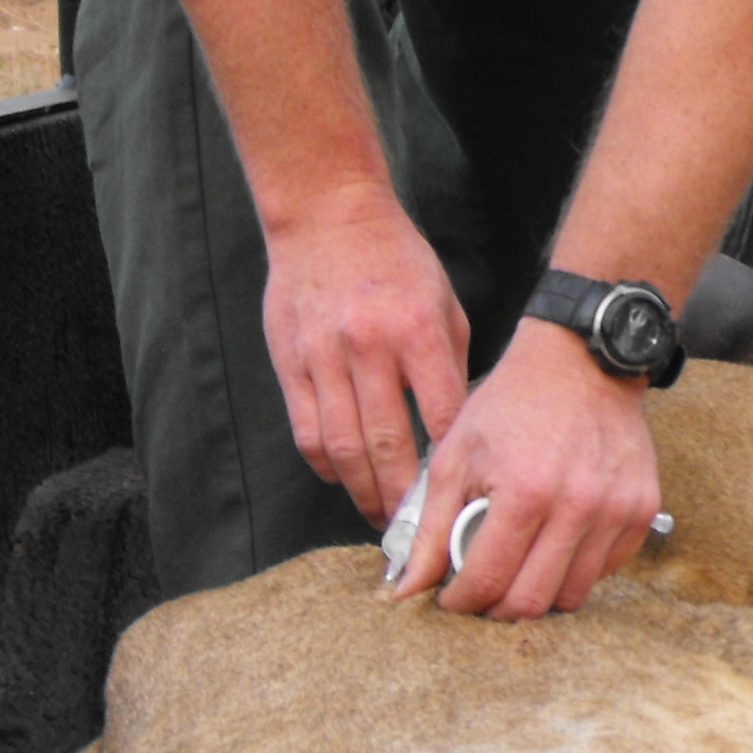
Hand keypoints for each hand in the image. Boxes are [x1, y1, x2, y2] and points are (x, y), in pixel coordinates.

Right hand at [260, 190, 470, 526]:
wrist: (328, 218)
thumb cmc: (399, 262)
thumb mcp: (446, 305)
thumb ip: (450, 368)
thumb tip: (460, 434)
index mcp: (418, 331)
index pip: (442, 415)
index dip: (452, 465)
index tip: (463, 498)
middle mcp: (368, 347)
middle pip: (387, 444)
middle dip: (404, 498)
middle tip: (419, 534)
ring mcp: (323, 357)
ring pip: (342, 447)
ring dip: (363, 492)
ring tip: (382, 518)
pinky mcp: (289, 363)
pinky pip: (308, 431)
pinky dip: (327, 465)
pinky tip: (345, 479)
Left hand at [391, 318, 662, 618]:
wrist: (581, 363)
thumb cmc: (513, 404)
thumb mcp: (455, 457)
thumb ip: (430, 528)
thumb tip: (407, 587)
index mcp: (525, 493)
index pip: (487, 582)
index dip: (459, 602)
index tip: (449, 598)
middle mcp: (577, 507)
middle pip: (532, 601)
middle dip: (496, 608)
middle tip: (481, 591)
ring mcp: (616, 511)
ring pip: (574, 594)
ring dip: (539, 593)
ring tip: (518, 569)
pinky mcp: (643, 510)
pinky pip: (607, 569)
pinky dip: (577, 571)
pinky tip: (555, 547)